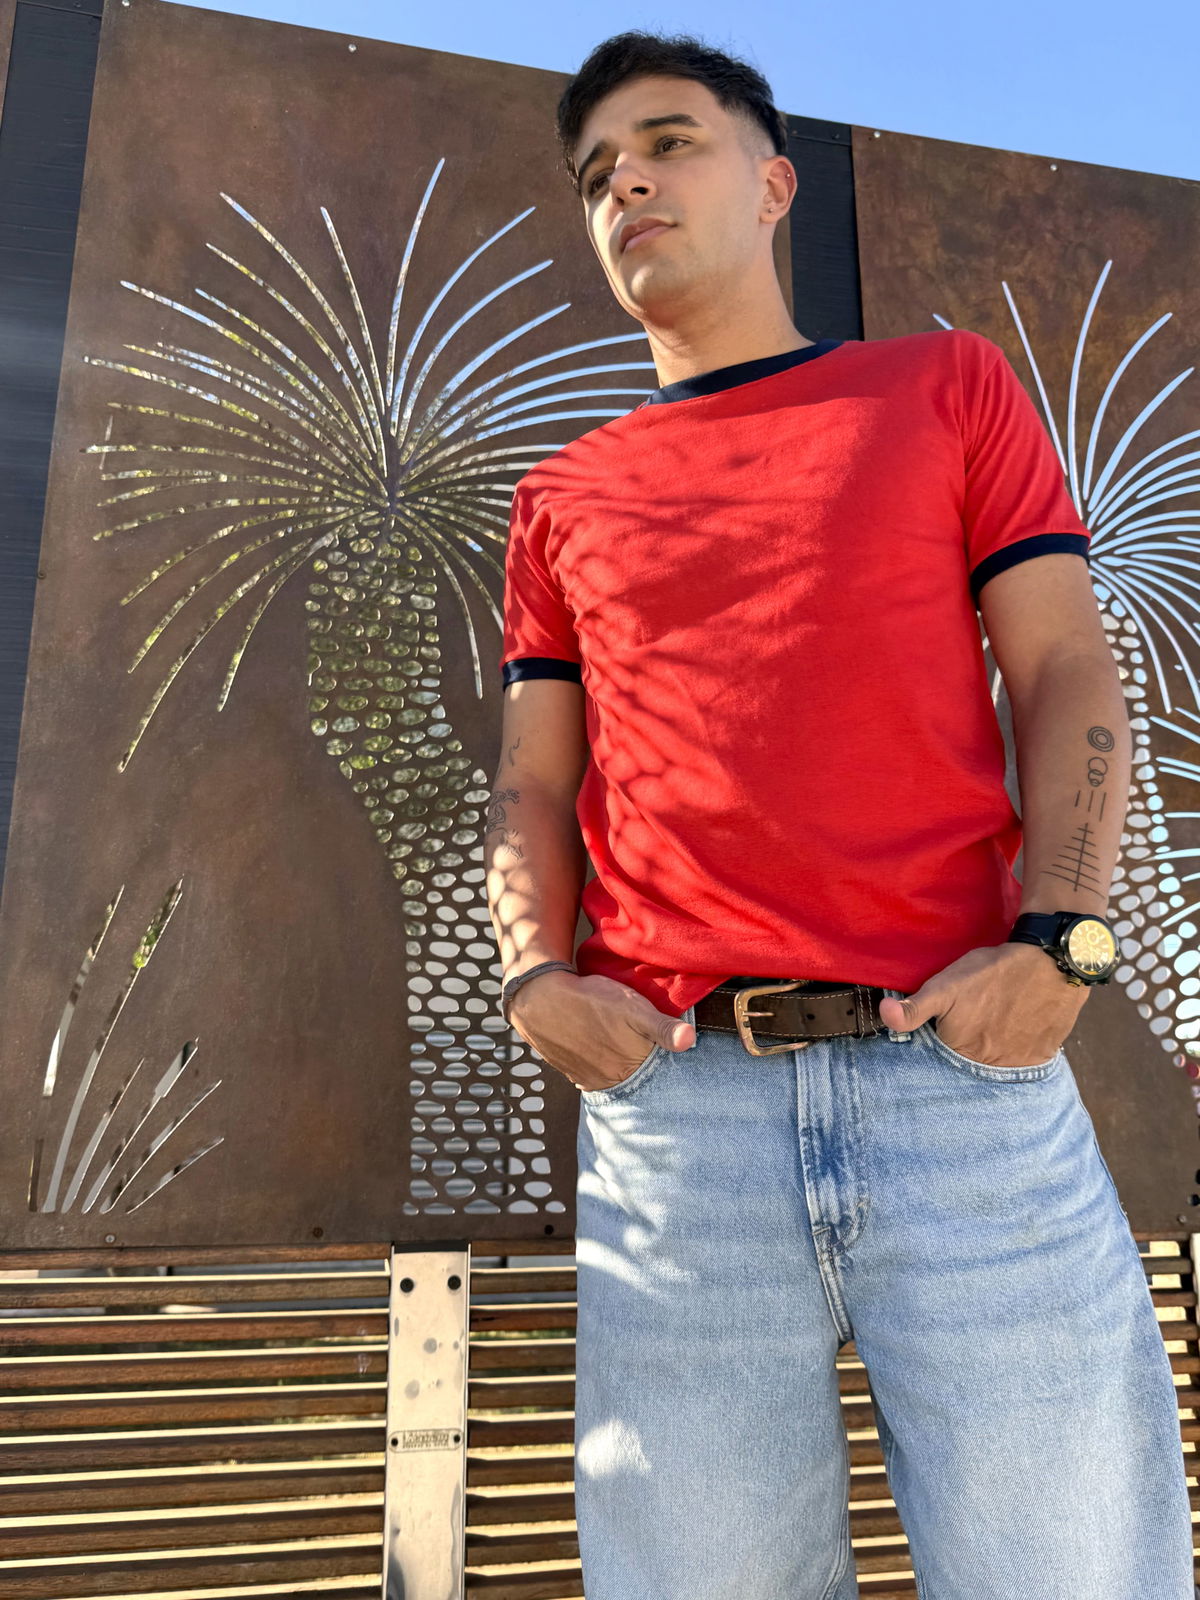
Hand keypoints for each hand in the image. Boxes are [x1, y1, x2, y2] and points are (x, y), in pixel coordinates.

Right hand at [507, 969, 695, 1092]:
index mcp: (629, 1070)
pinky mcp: (570, 1071)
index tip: (660, 1045)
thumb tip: (690, 1041)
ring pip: (612, 1076)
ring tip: (617, 1042)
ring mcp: (587, 1079)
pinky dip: (598, 1062)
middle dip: (640, 1065)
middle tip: (637, 1041)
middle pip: (634, 1077)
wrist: (541, 1000)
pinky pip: (591, 1073)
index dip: (660, 1058)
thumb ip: (663, 1027)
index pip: (656, 1074)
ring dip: (618, 1065)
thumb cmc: (591, 1002)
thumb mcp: (634, 1008)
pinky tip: (597, 1045)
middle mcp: (608, 1081)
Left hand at [876, 942, 1087, 1067]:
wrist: (1049, 963)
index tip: (954, 1017)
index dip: (945, 1033)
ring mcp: (1017, 1064)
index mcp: (959, 1051)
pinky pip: (1023, 1059)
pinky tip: (1016, 1025)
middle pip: (969, 1058)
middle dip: (968, 1041)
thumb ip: (914, 1008)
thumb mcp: (945, 986)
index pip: (942, 1051)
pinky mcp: (1040, 1056)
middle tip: (979, 1013)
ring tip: (997, 1017)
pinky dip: (1018, 1046)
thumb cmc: (992, 973)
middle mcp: (988, 1066)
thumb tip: (884, 1015)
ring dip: (993, 1045)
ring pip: (996, 1061)